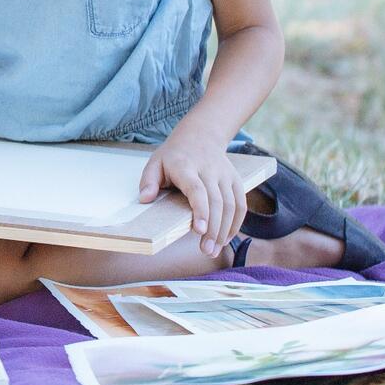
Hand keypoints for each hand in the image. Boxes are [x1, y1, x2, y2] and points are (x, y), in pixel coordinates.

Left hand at [139, 119, 245, 258]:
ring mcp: (225, 174)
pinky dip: (236, 223)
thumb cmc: (174, 155)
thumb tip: (144, 199)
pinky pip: (241, 204)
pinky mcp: (236, 179)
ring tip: (214, 249)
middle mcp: (209, 170)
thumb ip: (148, 181)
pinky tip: (226, 238)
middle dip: (213, 229)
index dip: (200, 210)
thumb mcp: (155, 162)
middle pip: (217, 201)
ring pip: (231, 205)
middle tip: (206, 251)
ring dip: (225, 230)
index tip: (199, 230)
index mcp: (186, 166)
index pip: (197, 189)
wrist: (201, 134)